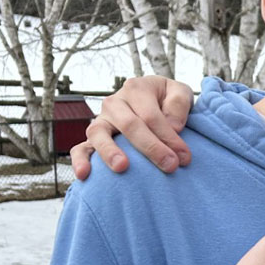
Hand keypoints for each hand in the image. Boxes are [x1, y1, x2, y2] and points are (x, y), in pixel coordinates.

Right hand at [71, 76, 195, 179]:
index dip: (169, 137)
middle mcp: (114, 103)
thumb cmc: (169, 101)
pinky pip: (80, 148)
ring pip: (99, 133)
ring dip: (110, 151)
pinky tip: (83, 175)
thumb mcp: (180, 93)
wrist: (154, 102)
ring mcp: (101, 120)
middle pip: (129, 125)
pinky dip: (80, 161)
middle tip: (169, 166)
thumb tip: (173, 126)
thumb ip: (179, 104)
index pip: (151, 115)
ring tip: (122, 167)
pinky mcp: (93, 138)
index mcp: (136, 89)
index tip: (184, 157)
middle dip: (151, 147)